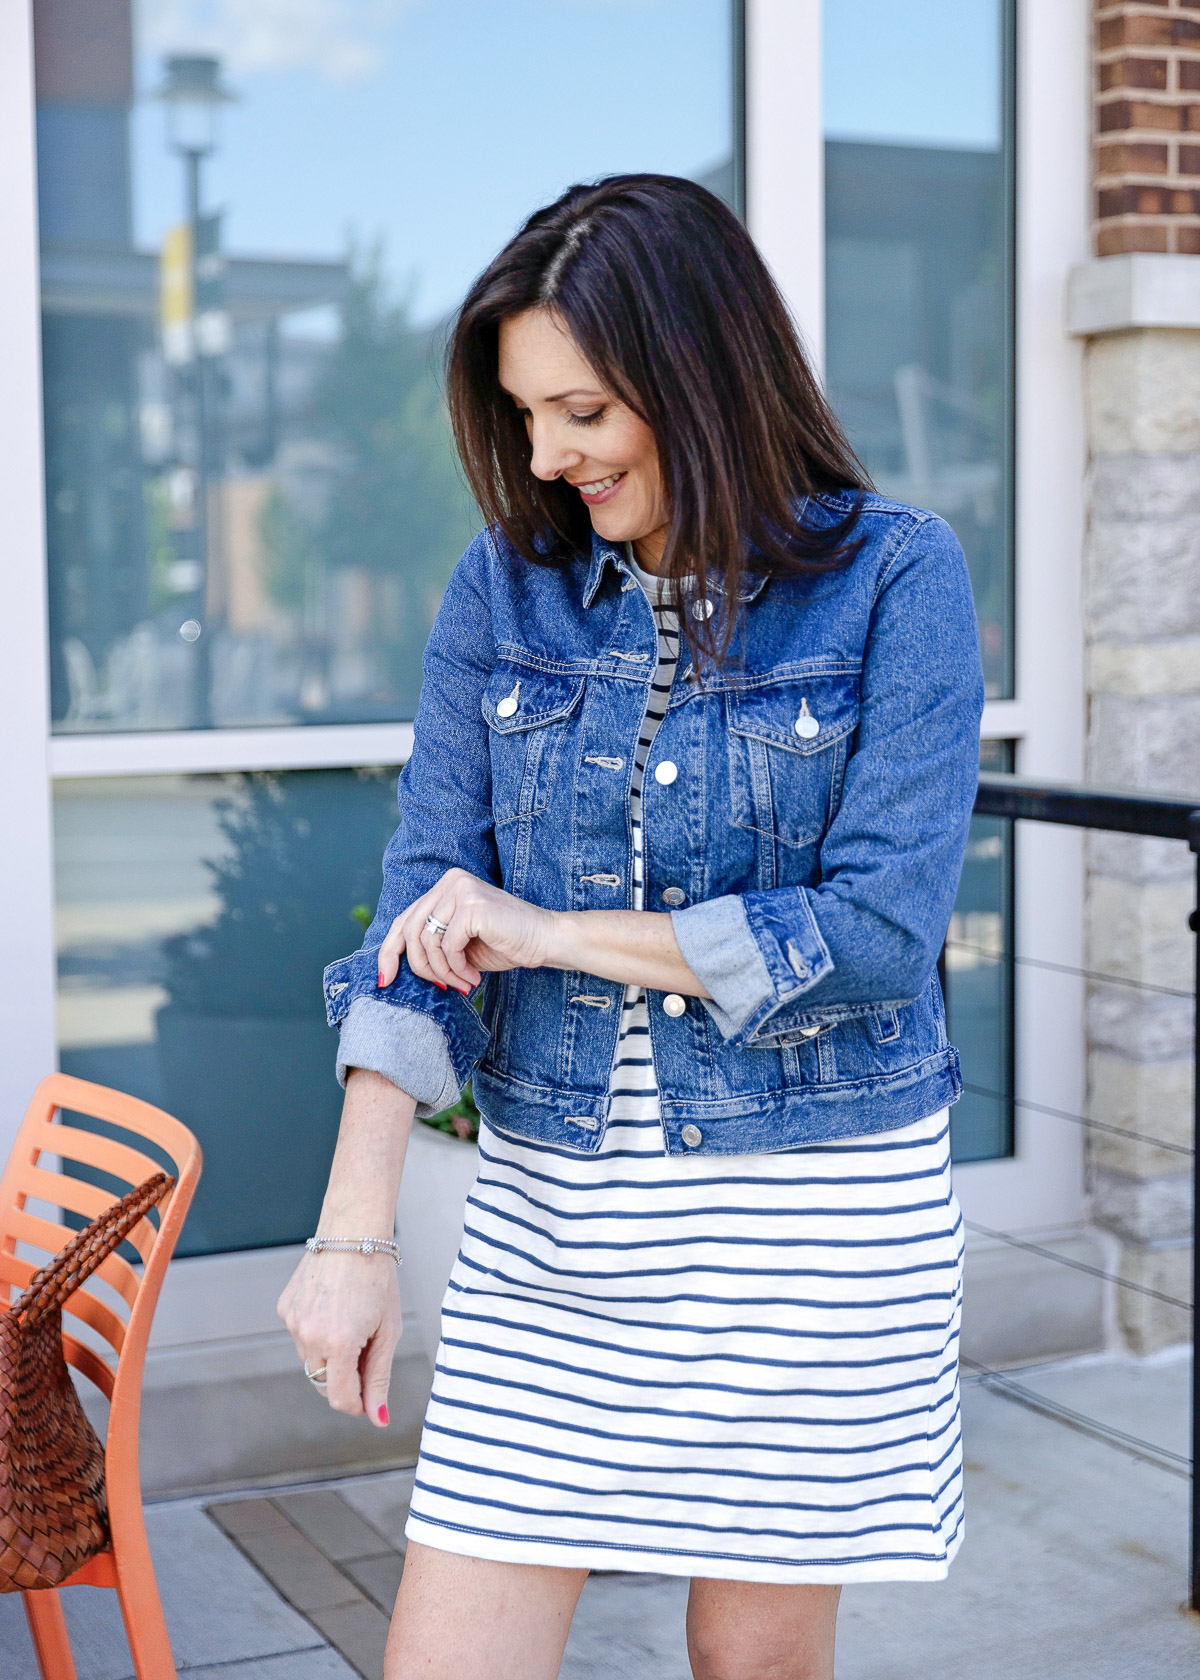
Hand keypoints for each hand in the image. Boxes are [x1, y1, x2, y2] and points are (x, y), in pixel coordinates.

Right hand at [277, 1247, 401, 1424]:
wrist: (353, 1233)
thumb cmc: (377, 1278)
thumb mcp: (388, 1330)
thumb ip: (380, 1377)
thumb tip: (377, 1418)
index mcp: (338, 1344)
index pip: (341, 1399)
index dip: (359, 1404)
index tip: (371, 1395)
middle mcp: (309, 1336)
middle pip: (324, 1385)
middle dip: (346, 1380)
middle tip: (367, 1350)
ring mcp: (293, 1322)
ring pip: (311, 1362)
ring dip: (331, 1356)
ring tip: (352, 1322)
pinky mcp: (285, 1309)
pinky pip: (301, 1337)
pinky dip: (317, 1334)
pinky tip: (334, 1309)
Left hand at [377, 867, 556, 993]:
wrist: (545, 940)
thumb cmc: (505, 943)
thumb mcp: (458, 943)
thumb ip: (430, 943)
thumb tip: (390, 966)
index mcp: (444, 886)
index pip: (404, 919)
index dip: (388, 952)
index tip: (385, 980)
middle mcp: (450, 882)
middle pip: (410, 931)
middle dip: (420, 967)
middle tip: (441, 987)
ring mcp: (460, 890)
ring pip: (427, 942)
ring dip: (443, 972)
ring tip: (462, 982)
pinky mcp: (472, 906)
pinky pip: (447, 947)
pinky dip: (456, 969)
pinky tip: (472, 976)